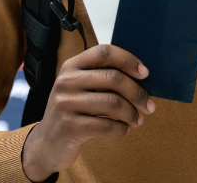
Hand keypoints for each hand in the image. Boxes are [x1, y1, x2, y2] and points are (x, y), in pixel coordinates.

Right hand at [21, 44, 154, 181]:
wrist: (47, 143)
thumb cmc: (72, 112)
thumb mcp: (79, 88)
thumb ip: (102, 79)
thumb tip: (141, 78)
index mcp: (71, 66)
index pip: (104, 52)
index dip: (128, 60)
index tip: (144, 74)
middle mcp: (66, 81)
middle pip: (114, 78)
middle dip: (138, 93)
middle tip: (149, 106)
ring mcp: (65, 104)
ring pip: (113, 103)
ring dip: (132, 113)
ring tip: (137, 120)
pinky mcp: (69, 127)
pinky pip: (106, 126)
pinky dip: (121, 129)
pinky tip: (123, 129)